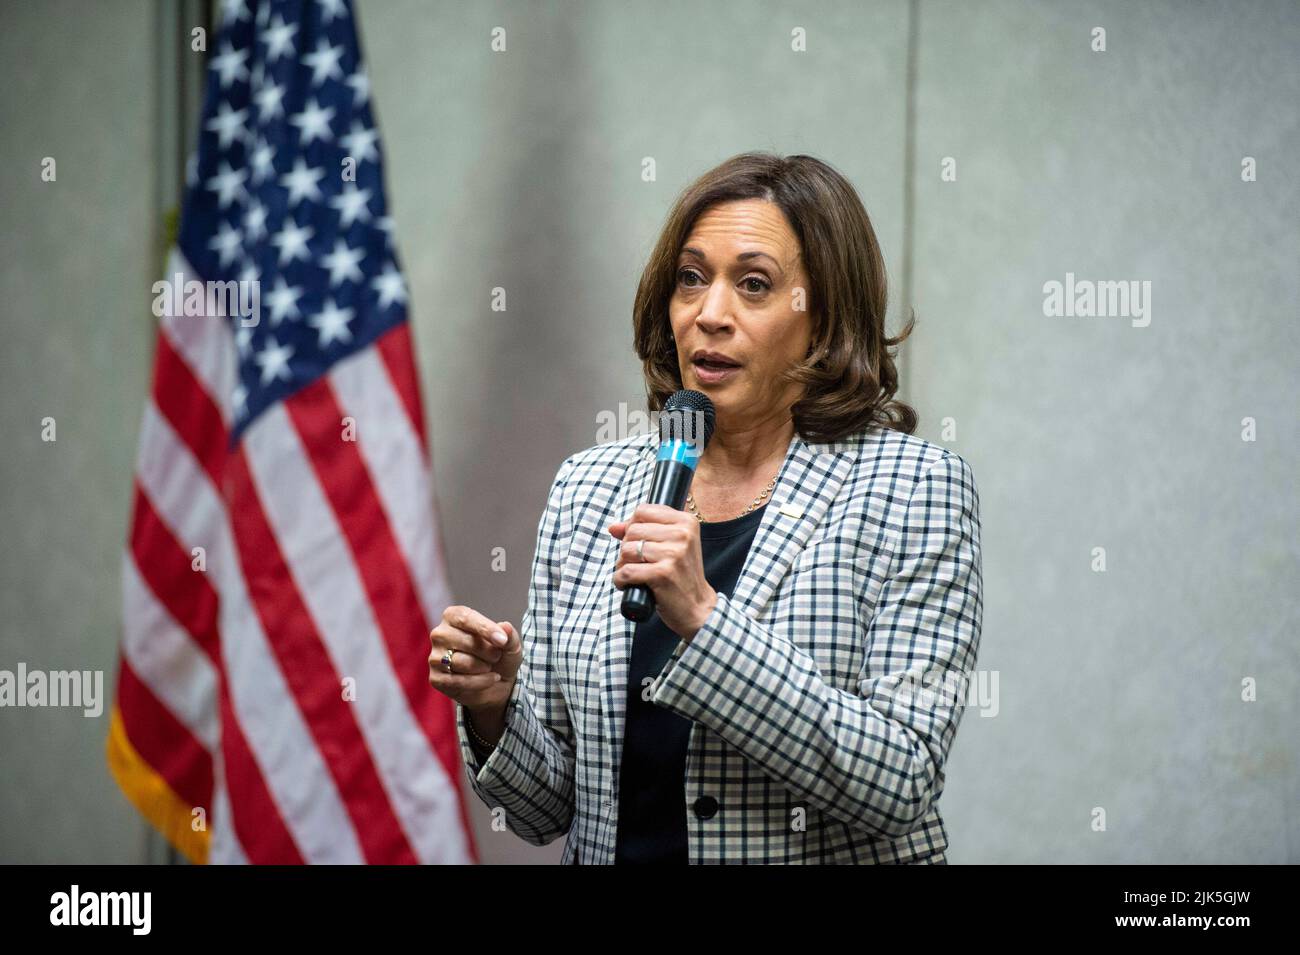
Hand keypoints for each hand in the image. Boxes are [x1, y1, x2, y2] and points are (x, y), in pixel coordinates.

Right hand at [428, 606, 521, 741]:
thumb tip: (505, 627)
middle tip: (496, 656)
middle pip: (466, 642)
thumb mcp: (511, 645)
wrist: (496, 684)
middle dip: (489, 652)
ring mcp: (435, 657)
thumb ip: (510, 636)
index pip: (466, 618)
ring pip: (463, 662)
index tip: (502, 640)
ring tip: (489, 666)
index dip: (485, 628)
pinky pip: (458, 681)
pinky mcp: (435, 678)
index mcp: (454, 616)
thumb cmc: (500, 656)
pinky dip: (480, 682)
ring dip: (484, 667)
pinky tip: (489, 679)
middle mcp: (440, 634)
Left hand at [609, 503, 717, 641]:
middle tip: (637, 563)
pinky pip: (626, 571)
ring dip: (623, 565)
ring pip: (627, 550)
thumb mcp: (671, 547)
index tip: (639, 543)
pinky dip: (621, 580)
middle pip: (632, 531)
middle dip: (627, 548)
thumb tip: (613, 527)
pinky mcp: (663, 574)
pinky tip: (629, 585)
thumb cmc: (681, 575)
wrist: (698, 607)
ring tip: (634, 574)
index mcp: (686, 522)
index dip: (633, 527)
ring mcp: (674, 554)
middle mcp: (682, 534)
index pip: (643, 511)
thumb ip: (643, 531)